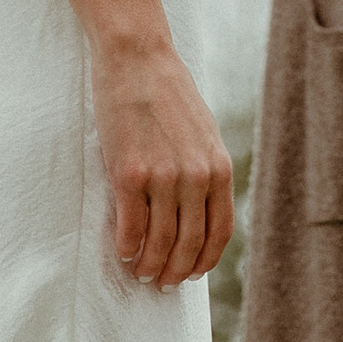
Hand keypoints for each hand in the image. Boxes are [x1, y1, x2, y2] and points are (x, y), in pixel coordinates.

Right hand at [95, 36, 234, 287]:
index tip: (192, 273)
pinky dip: (126, 248)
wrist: (138, 58)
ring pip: (159, 243)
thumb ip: (205, 170)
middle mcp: (196, 178)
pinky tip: (123, 253)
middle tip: (162, 283)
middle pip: (190, 245)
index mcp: (219, 169)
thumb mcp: (203, 133)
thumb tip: (198, 211)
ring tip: (140, 273)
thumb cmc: (168, 94)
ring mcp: (163, 178)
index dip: (205, 260)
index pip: (220, 233)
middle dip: (175, 272)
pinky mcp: (129, 174)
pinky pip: (130, 227)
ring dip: (149, 266)